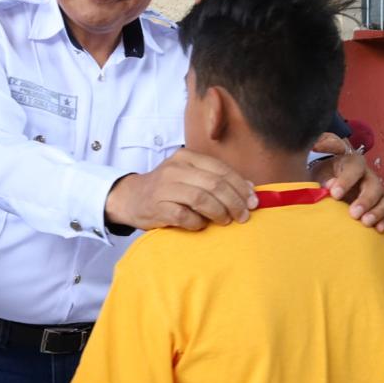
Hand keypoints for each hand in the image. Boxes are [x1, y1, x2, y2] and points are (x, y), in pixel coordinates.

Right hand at [104, 148, 256, 231]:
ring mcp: (164, 188)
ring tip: (226, 221)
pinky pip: (184, 216)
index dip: (240, 186)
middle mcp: (175, 169)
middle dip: (234, 201)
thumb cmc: (167, 188)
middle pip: (214, 184)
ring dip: (219, 212)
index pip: (221, 169)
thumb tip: (248, 189)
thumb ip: (215, 179)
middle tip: (243, 215)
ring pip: (201, 198)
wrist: (131, 198)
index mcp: (186, 157)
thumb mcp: (189, 175)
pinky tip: (201, 225)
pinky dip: (197, 222)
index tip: (252, 201)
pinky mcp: (157, 207)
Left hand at [310, 133, 383, 231]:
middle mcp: (369, 176)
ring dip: (377, 212)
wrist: (333, 182)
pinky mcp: (381, 204)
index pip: (355, 168)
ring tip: (366, 223)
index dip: (346, 181)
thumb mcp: (323, 173)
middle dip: (365, 201)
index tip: (335, 195)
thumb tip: (330, 185)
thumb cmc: (327, 176)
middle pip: (374, 186)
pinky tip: (378, 229)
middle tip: (354, 213)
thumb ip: (326, 178)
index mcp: (354, 164)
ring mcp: (378, 191)